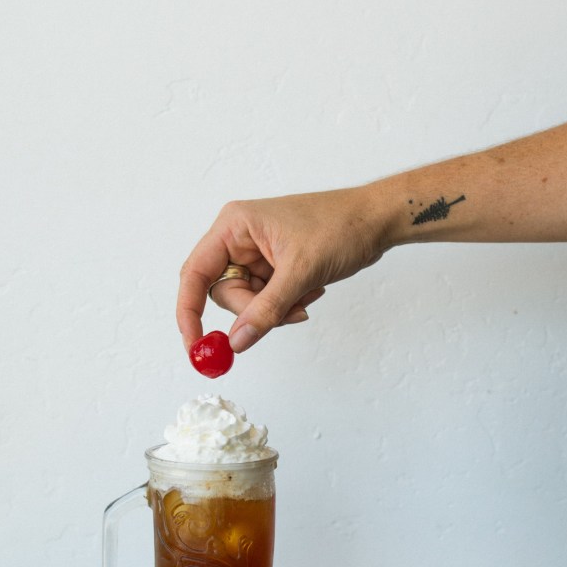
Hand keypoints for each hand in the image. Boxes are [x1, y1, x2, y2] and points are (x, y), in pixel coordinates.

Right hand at [177, 188, 390, 352]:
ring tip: (306, 295)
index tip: (196, 345)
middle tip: (281, 316)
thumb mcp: (300, 272)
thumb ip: (265, 310)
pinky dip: (286, 306)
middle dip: (252, 311)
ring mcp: (255, 254)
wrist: (377, 220)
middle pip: (222, 293)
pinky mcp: (271, 267)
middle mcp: (238, 238)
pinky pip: (264, 301)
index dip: (189, 312)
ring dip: (275, 310)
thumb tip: (236, 342)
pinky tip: (310, 291)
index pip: (195, 274)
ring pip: (246, 302)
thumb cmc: (341, 227)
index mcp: (234, 226)